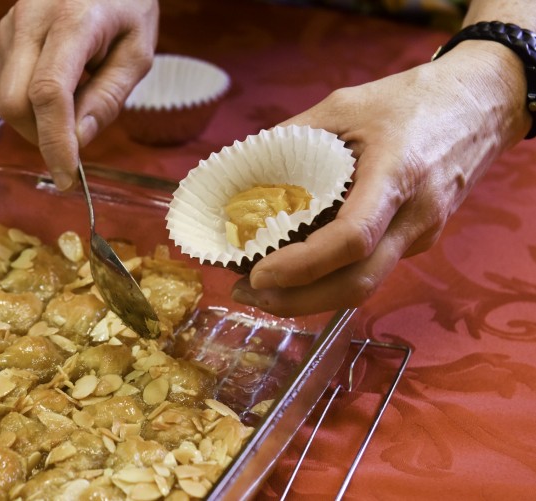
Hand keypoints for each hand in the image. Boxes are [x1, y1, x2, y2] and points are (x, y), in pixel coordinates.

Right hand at [0, 0, 158, 189]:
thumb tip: (78, 140)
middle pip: (13, 102)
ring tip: (76, 94)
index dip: (54, 142)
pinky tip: (59, 82)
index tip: (67, 177)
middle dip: (40, 136)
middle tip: (73, 144)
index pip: (49, 93)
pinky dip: (31, 100)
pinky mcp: (2, 33)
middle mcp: (31, 20)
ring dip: (37, 118)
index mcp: (73, 20)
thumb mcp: (137, 50)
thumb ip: (109, 96)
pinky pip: (7, 84)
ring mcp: (10, 25)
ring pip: (6, 97)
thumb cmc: (125, 3)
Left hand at [231, 40, 529, 316]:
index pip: (351, 240)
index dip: (302, 267)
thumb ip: (292, 138)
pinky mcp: (417, 239)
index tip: (258, 273)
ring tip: (259, 287)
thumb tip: (241, 170)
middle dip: (296, 300)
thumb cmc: (413, 99)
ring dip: (309, 296)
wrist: (482, 103)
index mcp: (397, 176)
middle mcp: (415, 216)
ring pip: (364, 285)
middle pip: (357, 284)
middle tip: (245, 292)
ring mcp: (420, 234)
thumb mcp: (344, 105)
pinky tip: (295, 266)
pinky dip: (328, 276)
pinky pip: (370, 268)